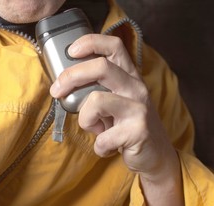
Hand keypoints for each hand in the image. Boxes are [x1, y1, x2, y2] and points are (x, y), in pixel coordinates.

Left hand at [50, 34, 176, 182]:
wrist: (156, 155)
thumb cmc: (128, 126)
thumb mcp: (117, 101)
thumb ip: (98, 89)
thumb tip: (65, 84)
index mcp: (129, 76)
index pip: (113, 46)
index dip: (90, 42)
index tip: (70, 51)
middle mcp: (136, 87)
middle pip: (100, 67)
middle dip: (71, 76)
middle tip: (56, 91)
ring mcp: (138, 108)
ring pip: (96, 100)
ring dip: (85, 120)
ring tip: (96, 130)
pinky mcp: (138, 131)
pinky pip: (102, 138)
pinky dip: (99, 147)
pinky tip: (107, 148)